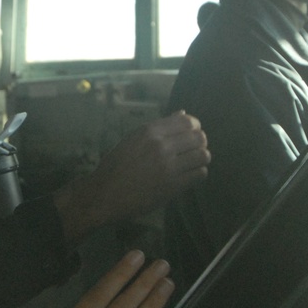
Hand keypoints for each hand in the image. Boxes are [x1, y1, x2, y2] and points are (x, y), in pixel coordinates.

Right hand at [54, 111, 208, 244]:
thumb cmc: (115, 165)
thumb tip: (183, 114)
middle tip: (193, 149)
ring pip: (203, 155)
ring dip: (201, 157)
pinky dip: (198, 173)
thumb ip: (158, 127)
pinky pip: (199, 174)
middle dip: (199, 142)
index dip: (194, 126)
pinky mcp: (173, 186)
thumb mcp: (132, 139)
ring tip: (192, 162)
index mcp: (149, 131)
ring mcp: (168, 166)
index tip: (191, 132)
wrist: (105, 194)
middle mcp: (161, 146)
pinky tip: (189, 174)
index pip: (186, 121)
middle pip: (198, 137)